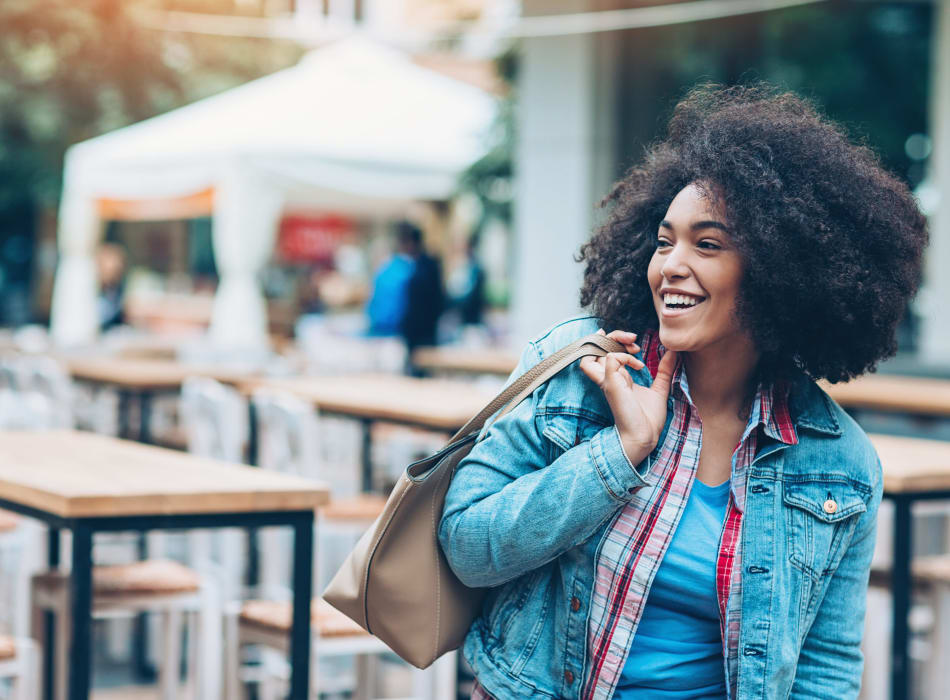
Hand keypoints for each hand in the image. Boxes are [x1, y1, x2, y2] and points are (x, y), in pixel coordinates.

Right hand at [579, 329, 677, 464]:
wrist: (645, 436)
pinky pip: (610, 359)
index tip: (636, 345)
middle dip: (614, 336)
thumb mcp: (659, 389)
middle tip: (633, 339)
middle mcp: (608, 377)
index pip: (604, 351)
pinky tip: (638, 365)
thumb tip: (673, 353)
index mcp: (616, 377)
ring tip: (632, 346)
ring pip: (594, 351)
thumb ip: (664, 370)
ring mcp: (608, 380)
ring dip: (612, 342)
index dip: (616, 341)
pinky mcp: (611, 384)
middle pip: (595, 347)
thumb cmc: (648, 419)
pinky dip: (624, 356)